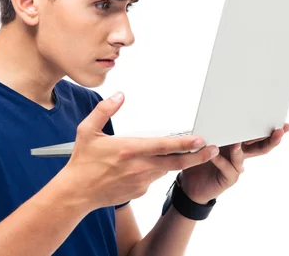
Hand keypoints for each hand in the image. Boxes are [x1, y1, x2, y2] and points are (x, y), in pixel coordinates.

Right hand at [62, 92, 219, 209]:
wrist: (76, 193)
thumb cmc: (82, 162)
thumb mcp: (87, 130)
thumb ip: (104, 110)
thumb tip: (119, 95)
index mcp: (130, 150)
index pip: (165, 146)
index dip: (185, 143)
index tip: (201, 139)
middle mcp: (139, 167)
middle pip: (176, 163)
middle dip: (197, 156)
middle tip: (212, 149)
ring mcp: (140, 182)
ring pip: (165, 169)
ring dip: (174, 162)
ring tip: (184, 152)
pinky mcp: (138, 191)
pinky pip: (153, 178)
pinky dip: (155, 170)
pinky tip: (144, 165)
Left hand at [180, 124, 288, 203]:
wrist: (191, 182)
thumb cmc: (200, 157)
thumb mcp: (206, 139)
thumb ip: (214, 129)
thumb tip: (218, 111)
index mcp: (238, 142)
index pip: (256, 133)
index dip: (269, 127)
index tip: (282, 120)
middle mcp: (241, 154)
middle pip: (260, 146)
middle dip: (271, 138)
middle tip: (280, 130)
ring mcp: (236, 167)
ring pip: (242, 157)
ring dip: (239, 149)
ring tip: (236, 142)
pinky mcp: (229, 177)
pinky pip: (227, 167)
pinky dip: (220, 160)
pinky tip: (213, 154)